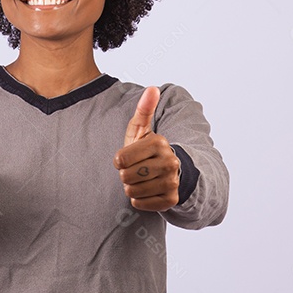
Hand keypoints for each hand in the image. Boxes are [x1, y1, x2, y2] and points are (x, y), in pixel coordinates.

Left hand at [114, 87, 180, 211]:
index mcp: (159, 143)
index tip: (128, 158)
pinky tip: (147, 190)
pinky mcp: (171, 199)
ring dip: (132, 188)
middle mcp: (169, 162)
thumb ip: (144, 109)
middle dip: (126, 175)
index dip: (120, 161)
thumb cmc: (148, 150)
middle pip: (126, 177)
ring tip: (142, 180)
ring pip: (131, 192)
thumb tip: (152, 88)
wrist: (172, 172)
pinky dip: (139, 200)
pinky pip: (140, 204)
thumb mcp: (142, 129)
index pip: (120, 160)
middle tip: (136, 170)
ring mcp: (172, 182)